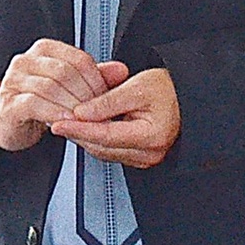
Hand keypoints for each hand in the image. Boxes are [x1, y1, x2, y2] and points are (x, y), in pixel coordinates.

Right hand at [0, 39, 127, 152]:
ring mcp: (14, 81)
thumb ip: (94, 77)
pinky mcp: (8, 103)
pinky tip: (65, 122)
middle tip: (97, 112)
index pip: (78, 59)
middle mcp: (26, 61)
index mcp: (44, 50)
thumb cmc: (38, 102)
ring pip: (50, 87)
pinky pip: (34, 104)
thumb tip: (121, 70)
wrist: (7, 122)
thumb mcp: (70, 87)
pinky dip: (54, 113)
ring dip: (72, 106)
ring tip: (83, 120)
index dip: (96, 80)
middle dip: (85, 95)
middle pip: (65, 72)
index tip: (106, 97)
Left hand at [50, 68, 179, 168]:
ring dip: (84, 137)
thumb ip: (107, 101)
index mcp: (151, 136)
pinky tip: (85, 126)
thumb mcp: (137, 86)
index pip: (105, 135)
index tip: (59, 122)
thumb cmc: (169, 89)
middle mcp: (149, 153)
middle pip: (101, 147)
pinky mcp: (139, 155)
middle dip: (77, 133)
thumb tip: (81, 112)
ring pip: (103, 151)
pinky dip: (95, 138)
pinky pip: (110, 150)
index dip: (79, 128)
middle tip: (57, 119)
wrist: (187, 95)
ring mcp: (144, 157)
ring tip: (68, 121)